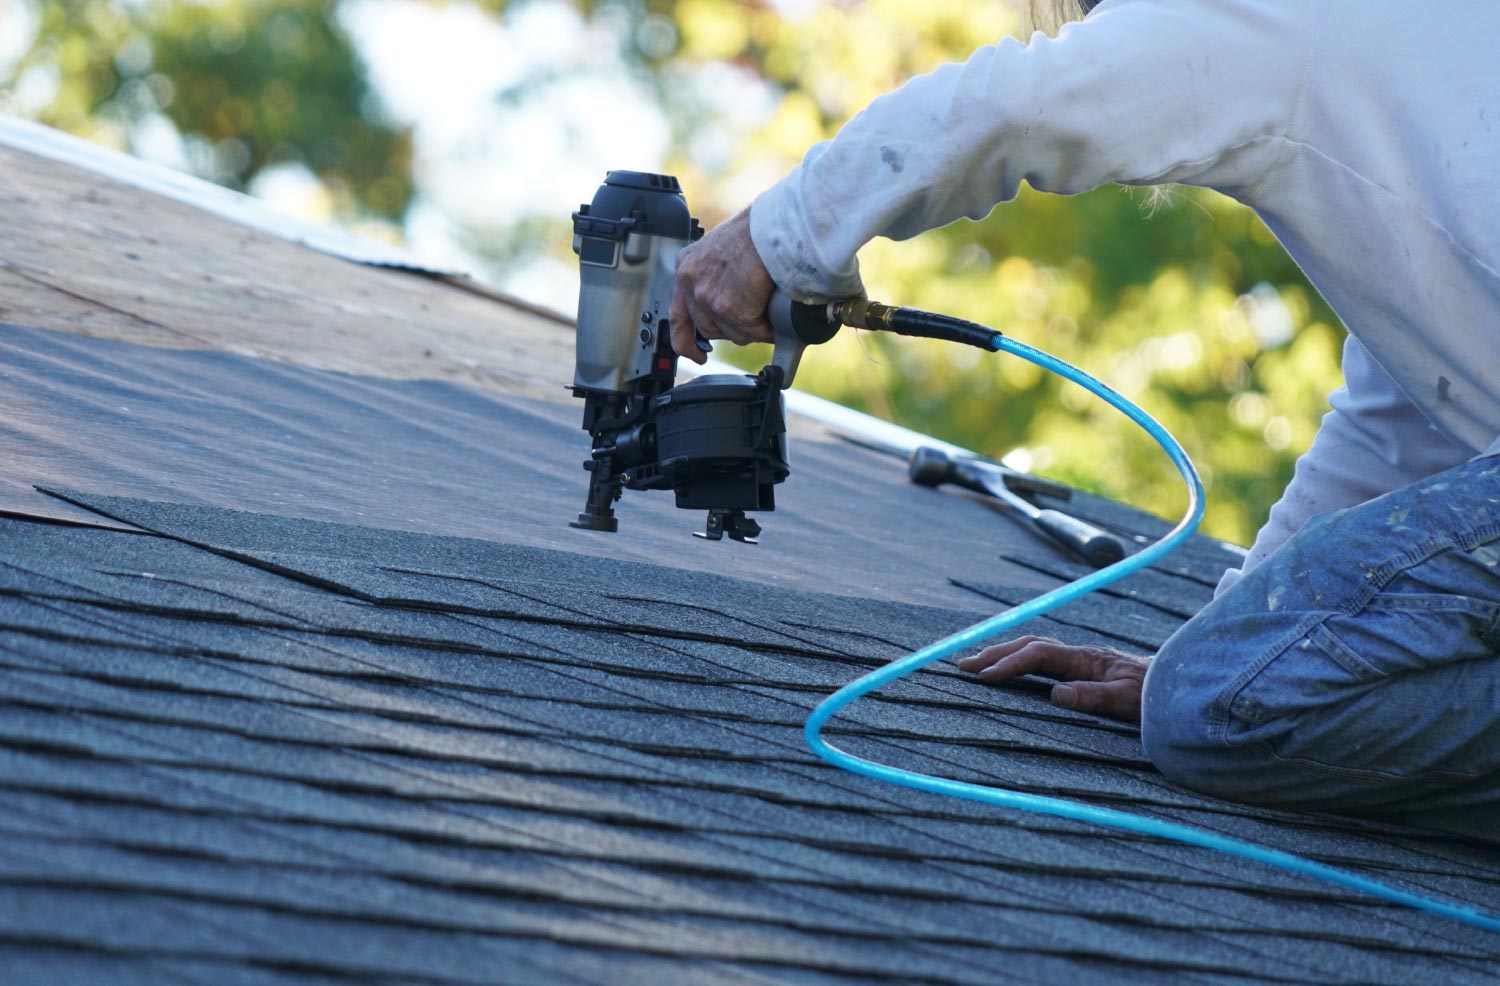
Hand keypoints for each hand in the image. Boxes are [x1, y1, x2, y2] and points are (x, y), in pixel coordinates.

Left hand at [669, 207, 775, 363]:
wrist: (775, 224)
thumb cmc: (758, 231)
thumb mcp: (722, 251)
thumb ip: (716, 277)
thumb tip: (730, 302)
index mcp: (687, 266)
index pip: (678, 315)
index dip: (685, 341)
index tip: (696, 355)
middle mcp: (691, 282)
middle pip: (709, 329)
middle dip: (732, 330)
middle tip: (752, 322)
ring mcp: (709, 297)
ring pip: (733, 333)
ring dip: (753, 330)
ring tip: (769, 311)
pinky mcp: (731, 308)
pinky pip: (753, 332)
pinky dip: (768, 329)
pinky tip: (777, 317)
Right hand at [957, 635, 1150, 722]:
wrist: (1180, 686)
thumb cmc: (1156, 696)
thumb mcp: (1127, 700)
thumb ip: (1093, 697)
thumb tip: (1056, 694)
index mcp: (1086, 659)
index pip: (1038, 655)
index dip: (1010, 664)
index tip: (985, 677)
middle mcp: (1080, 654)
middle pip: (1029, 644)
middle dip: (995, 653)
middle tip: (963, 665)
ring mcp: (1082, 659)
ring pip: (1035, 648)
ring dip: (1005, 653)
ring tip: (977, 665)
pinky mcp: (1084, 668)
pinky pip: (1044, 659)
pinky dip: (1021, 660)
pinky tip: (1011, 670)